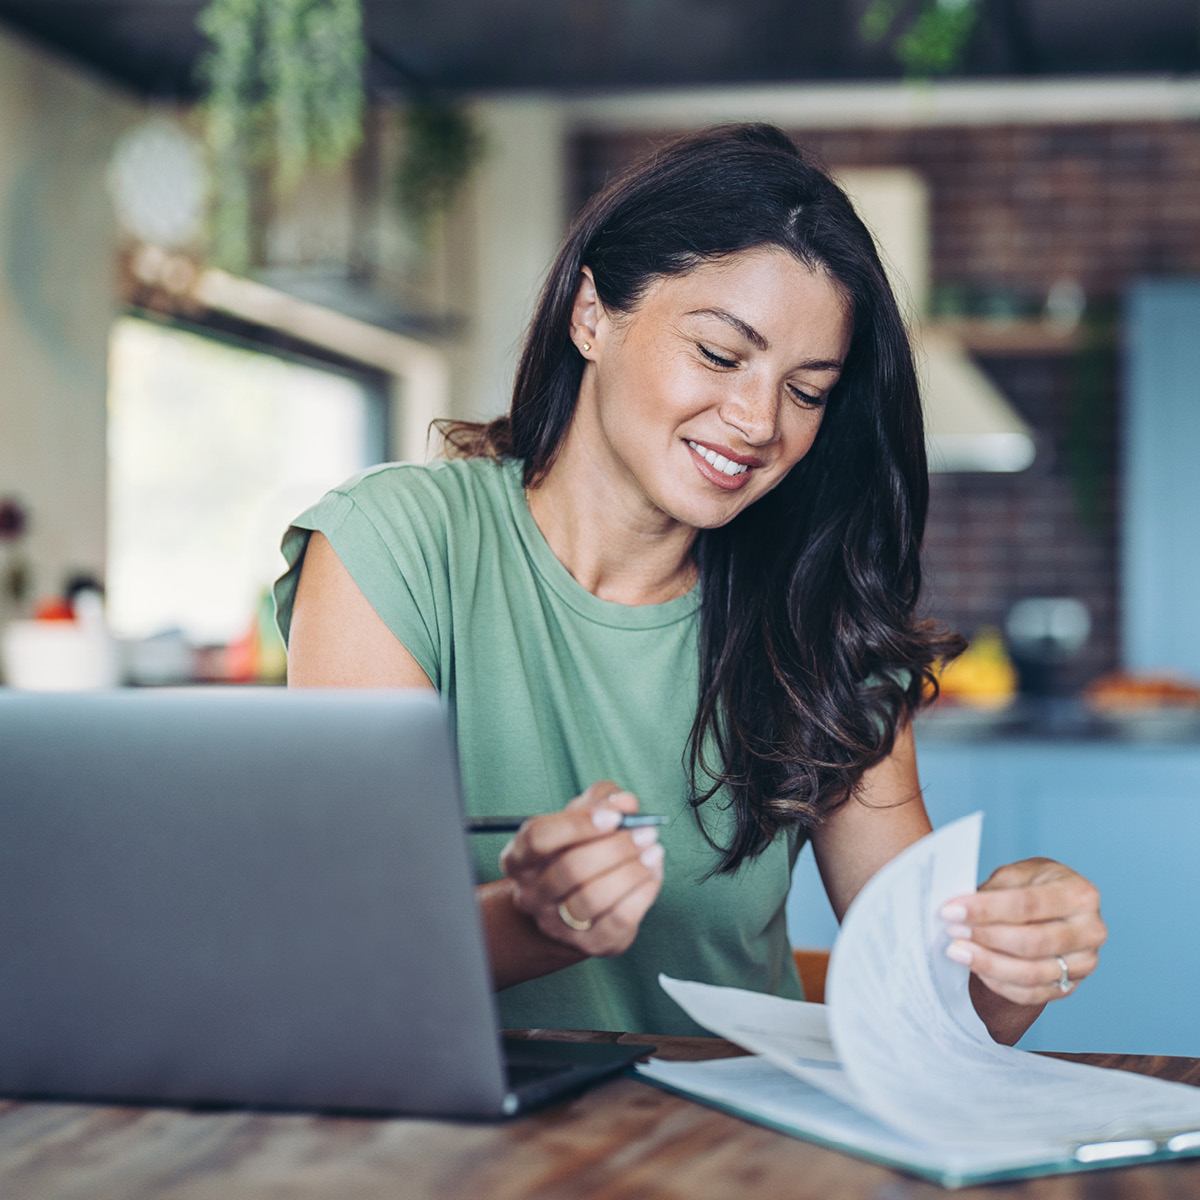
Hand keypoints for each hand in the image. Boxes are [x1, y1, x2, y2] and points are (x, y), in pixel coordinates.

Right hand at [498, 781, 664, 957]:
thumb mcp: (581, 817)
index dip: (577, 824)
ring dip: (630, 871)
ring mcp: (557, 924)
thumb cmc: (576, 850)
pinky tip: (653, 873)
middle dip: (615, 848)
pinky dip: (642, 893)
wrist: (572, 908)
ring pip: (592, 899)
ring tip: (654, 851)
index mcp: (519, 858)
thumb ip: (602, 800)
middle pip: (569, 869)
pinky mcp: (590, 944)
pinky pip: (618, 920)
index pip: (537, 838)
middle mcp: (531, 894)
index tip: (614, 816)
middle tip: (647, 832)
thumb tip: (626, 803)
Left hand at [941, 858, 1106, 1006]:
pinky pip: (1030, 993)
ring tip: (957, 951)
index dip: (986, 909)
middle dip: (985, 937)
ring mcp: (1085, 963)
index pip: (1028, 904)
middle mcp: (1091, 931)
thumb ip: (996, 889)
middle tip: (952, 931)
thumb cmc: (1036, 886)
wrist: (1057, 910)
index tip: (952, 910)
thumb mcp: (1020, 873)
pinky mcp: (1071, 986)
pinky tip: (976, 968)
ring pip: (1031, 973)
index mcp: (1080, 894)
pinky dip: (999, 983)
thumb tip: (960, 907)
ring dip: (988, 963)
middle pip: (1032, 942)